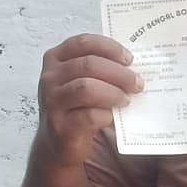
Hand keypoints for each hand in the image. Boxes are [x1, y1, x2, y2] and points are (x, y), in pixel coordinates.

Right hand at [36, 34, 143, 167]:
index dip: (109, 48)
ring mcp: (52, 102)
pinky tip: (113, 116)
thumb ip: (98, 68)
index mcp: (55, 59)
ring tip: (126, 99)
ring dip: (113, 93)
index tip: (129, 58)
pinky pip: (88, 116)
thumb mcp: (80, 80)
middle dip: (119, 73)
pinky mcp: (60, 126)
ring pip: (87, 88)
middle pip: (89, 65)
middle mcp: (50, 78)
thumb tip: (132, 65)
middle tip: (137, 83)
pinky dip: (106, 114)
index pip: (83, 43)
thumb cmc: (76, 107)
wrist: (59, 143)